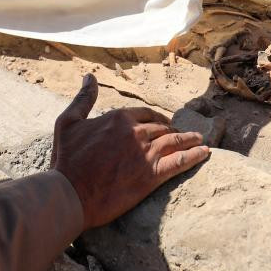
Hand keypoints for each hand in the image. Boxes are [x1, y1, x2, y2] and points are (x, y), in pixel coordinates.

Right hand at [51, 74, 210, 228]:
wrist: (69, 193)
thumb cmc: (66, 159)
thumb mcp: (68, 122)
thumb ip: (83, 98)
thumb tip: (90, 77)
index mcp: (119, 118)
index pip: (145, 114)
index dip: (156, 119)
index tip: (163, 124)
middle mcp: (135, 132)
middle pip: (162, 128)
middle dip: (174, 131)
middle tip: (184, 135)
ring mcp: (145, 154)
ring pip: (174, 142)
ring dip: (190, 140)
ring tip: (200, 141)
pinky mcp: (151, 176)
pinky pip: (179, 162)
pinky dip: (194, 156)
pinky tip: (204, 154)